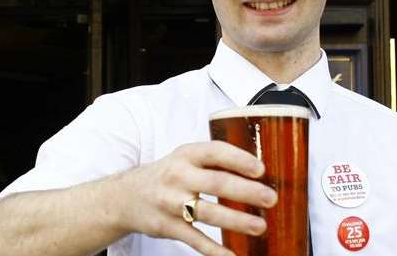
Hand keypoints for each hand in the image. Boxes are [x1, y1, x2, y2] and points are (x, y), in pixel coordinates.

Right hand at [116, 141, 276, 255]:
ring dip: (236, 221)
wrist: (126, 196)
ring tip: (260, 226)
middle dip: (245, 191)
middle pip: (216, 183)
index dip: (238, 159)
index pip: (215, 152)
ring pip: (207, 213)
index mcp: (186, 155)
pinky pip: (195, 239)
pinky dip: (215, 250)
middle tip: (270, 198)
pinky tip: (233, 255)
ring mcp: (171, 202)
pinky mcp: (167, 226)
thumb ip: (214, 163)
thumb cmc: (167, 175)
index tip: (261, 169)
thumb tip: (259, 173)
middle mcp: (178, 176)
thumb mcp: (185, 159)